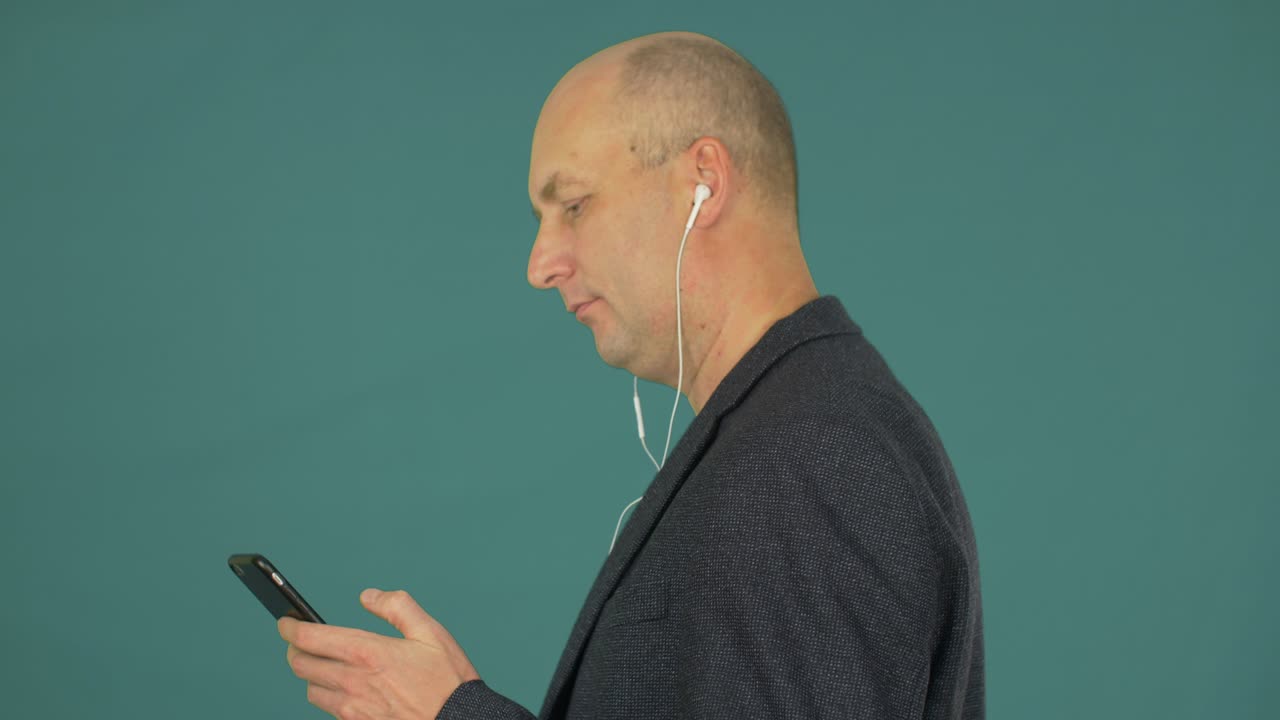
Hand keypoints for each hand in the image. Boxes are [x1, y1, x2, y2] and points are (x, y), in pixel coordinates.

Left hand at [278, 588, 480, 719]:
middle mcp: (353, 682)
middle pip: (300, 664)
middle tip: (302, 640)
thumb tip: (368, 596)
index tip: (285, 621)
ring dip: (312, 674)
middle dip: (295, 649)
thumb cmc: (448, 680)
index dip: (290, 627)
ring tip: (324, 664)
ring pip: (311, 689)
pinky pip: (329, 710)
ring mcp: (352, 709)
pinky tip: (345, 688)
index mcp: (368, 653)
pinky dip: (329, 696)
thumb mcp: (431, 633)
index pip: (310, 638)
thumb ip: (397, 607)